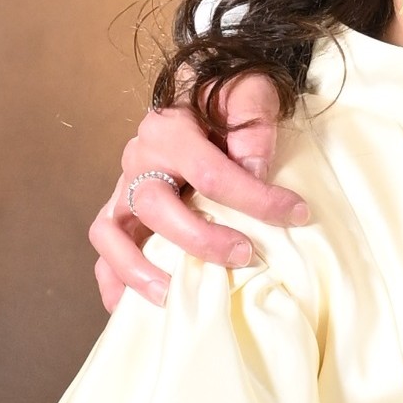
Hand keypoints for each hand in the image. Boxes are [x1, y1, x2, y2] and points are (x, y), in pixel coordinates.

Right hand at [89, 84, 307, 312]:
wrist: (204, 96)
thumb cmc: (229, 101)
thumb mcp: (250, 91)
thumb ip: (253, 117)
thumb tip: (254, 166)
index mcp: (170, 128)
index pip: (209, 170)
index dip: (256, 199)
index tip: (297, 214)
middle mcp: (139, 159)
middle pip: (155, 205)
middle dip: (200, 239)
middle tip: (245, 255)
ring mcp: (124, 189)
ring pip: (112, 232)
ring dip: (140, 270)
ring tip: (177, 298)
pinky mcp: (121, 213)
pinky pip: (104, 251)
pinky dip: (114, 281)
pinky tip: (129, 312)